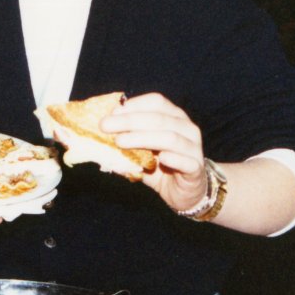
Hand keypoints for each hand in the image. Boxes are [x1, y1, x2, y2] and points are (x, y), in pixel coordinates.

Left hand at [99, 93, 209, 213]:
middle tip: (106, 126)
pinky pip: (186, 161)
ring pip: (170, 137)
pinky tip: (160, 159)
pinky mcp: (196, 168)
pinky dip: (172, 158)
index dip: (133, 105)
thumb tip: (97, 135)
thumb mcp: (140, 152)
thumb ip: (125, 141)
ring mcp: (194, 148)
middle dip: (129, 120)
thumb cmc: (161, 167)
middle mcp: (186, 128)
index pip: (156, 102)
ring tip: (120, 142)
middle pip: (159, 118)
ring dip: (142, 138)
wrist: (185, 192)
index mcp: (174, 117)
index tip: (112, 113)